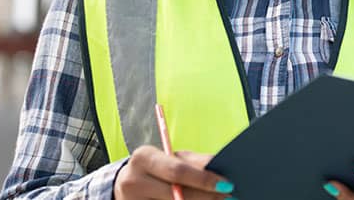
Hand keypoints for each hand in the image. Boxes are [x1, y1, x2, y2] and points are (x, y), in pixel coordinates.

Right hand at [115, 145, 234, 199]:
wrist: (124, 184)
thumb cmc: (156, 168)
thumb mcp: (171, 158)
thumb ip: (195, 162)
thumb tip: (220, 167)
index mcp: (144, 158)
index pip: (178, 171)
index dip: (204, 179)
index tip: (227, 184)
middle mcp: (133, 181)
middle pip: (177, 195)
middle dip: (207, 196)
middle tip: (229, 196)